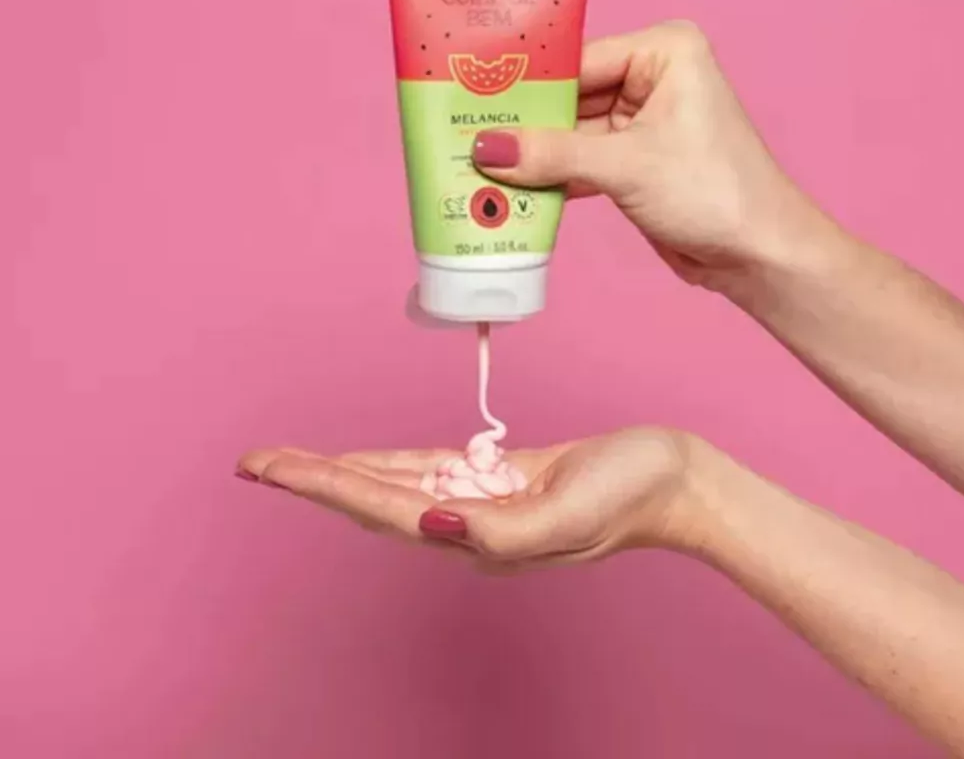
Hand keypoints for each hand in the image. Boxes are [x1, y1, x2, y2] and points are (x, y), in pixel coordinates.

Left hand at [236, 427, 711, 572]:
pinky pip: (433, 469)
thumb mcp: (567, 516)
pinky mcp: (501, 478)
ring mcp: (483, 502)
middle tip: (257, 462)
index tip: (270, 467)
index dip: (323, 485)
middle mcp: (469, 525)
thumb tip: (433, 523)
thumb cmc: (628, 495)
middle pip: (374, 499)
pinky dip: (392, 462)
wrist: (670, 479)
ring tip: (294, 461)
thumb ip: (499, 530)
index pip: (382, 508)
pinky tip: (365, 461)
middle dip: (314, 480)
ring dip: (344, 471)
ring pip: (396, 485)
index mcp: (479, 538)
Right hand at [472, 21, 831, 287]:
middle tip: (462, 135)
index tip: (472, 99)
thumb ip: (552, 154)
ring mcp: (642, 123)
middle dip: (524, 124)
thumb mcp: (625, 165)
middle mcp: (652, 78)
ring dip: (532, 156)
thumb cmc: (714, 191)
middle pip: (570, 97)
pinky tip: (508, 190)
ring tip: (473, 165)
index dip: (527, 85)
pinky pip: (580, 162)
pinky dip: (552, 178)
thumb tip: (485, 147)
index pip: (577, 60)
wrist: (757, 255)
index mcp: (663, 52)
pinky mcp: (633, 162)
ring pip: (570, 133)